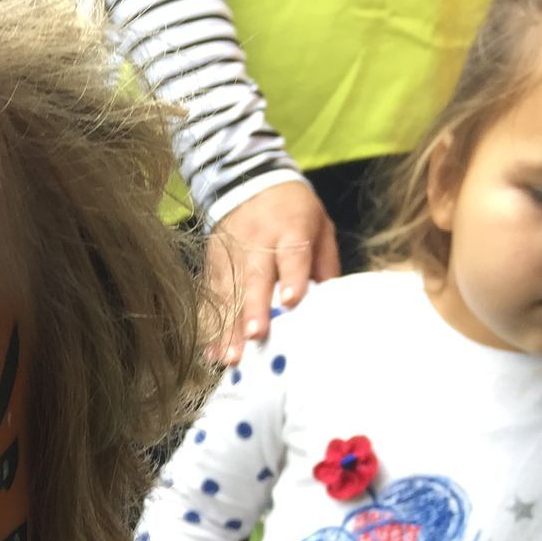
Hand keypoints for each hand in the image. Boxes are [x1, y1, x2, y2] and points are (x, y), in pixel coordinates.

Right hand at [204, 180, 339, 364]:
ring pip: (228, 294)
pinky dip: (211, 326)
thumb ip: (324, 263)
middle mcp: (257, 244)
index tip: (291, 301)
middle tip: (255, 336)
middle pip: (254, 278)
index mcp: (290, 230)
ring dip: (228, 328)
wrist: (246, 183)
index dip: (291, 277)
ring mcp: (231, 256)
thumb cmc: (292, 212)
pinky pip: (211, 300)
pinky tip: (211, 351)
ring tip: (230, 356)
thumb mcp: (319, 226)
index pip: (291, 254)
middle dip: (253, 309)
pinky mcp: (213, 266)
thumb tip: (330, 303)